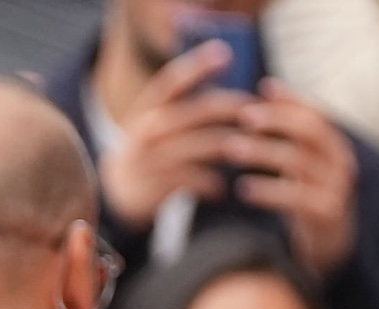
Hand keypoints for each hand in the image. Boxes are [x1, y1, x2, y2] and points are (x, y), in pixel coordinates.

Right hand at [101, 41, 250, 228]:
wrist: (120, 186)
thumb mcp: (161, 118)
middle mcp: (148, 128)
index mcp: (150, 106)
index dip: (198, 65)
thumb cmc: (156, 144)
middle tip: (258, 108)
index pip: (173, 79)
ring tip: (252, 147)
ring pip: (198, 147)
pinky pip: (191, 180)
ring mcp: (150, 157)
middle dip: (229, 107)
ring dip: (228, 146)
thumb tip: (234, 85)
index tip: (225, 53)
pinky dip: (212, 183)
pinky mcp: (154, 185)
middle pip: (196, 111)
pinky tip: (224, 187)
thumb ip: (189, 104)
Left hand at [230, 85, 358, 274]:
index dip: (292, 98)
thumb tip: (262, 96)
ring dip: (263, 152)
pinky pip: (295, 198)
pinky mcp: (327, 215)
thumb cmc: (306, 200)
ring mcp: (336, 188)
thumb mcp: (301, 165)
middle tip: (244, 115)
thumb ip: (288, 138)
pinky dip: (268, 191)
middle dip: (277, 119)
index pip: (316, 113)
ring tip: (232, 149)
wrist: (329, 247)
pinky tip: (243, 188)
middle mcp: (341, 162)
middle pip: (311, 131)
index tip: (263, 86)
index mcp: (335, 146)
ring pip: (299, 162)